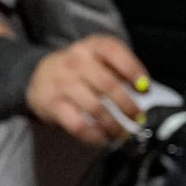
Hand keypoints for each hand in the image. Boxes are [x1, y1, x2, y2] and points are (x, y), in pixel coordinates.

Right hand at [25, 34, 149, 146]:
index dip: (134, 71)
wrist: (40, 74)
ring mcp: (62, 83)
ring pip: (95, 108)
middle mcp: (76, 62)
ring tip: (121, 133)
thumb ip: (122, 68)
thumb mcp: (99, 57)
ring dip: (113, 125)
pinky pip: (77, 124)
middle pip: (108, 85)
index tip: (145, 90)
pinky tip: (102, 139)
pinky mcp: (52, 104)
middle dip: (128, 106)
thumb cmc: (80, 69)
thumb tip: (144, 88)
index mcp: (92, 46)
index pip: (115, 53)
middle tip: (138, 118)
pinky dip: (93, 135)